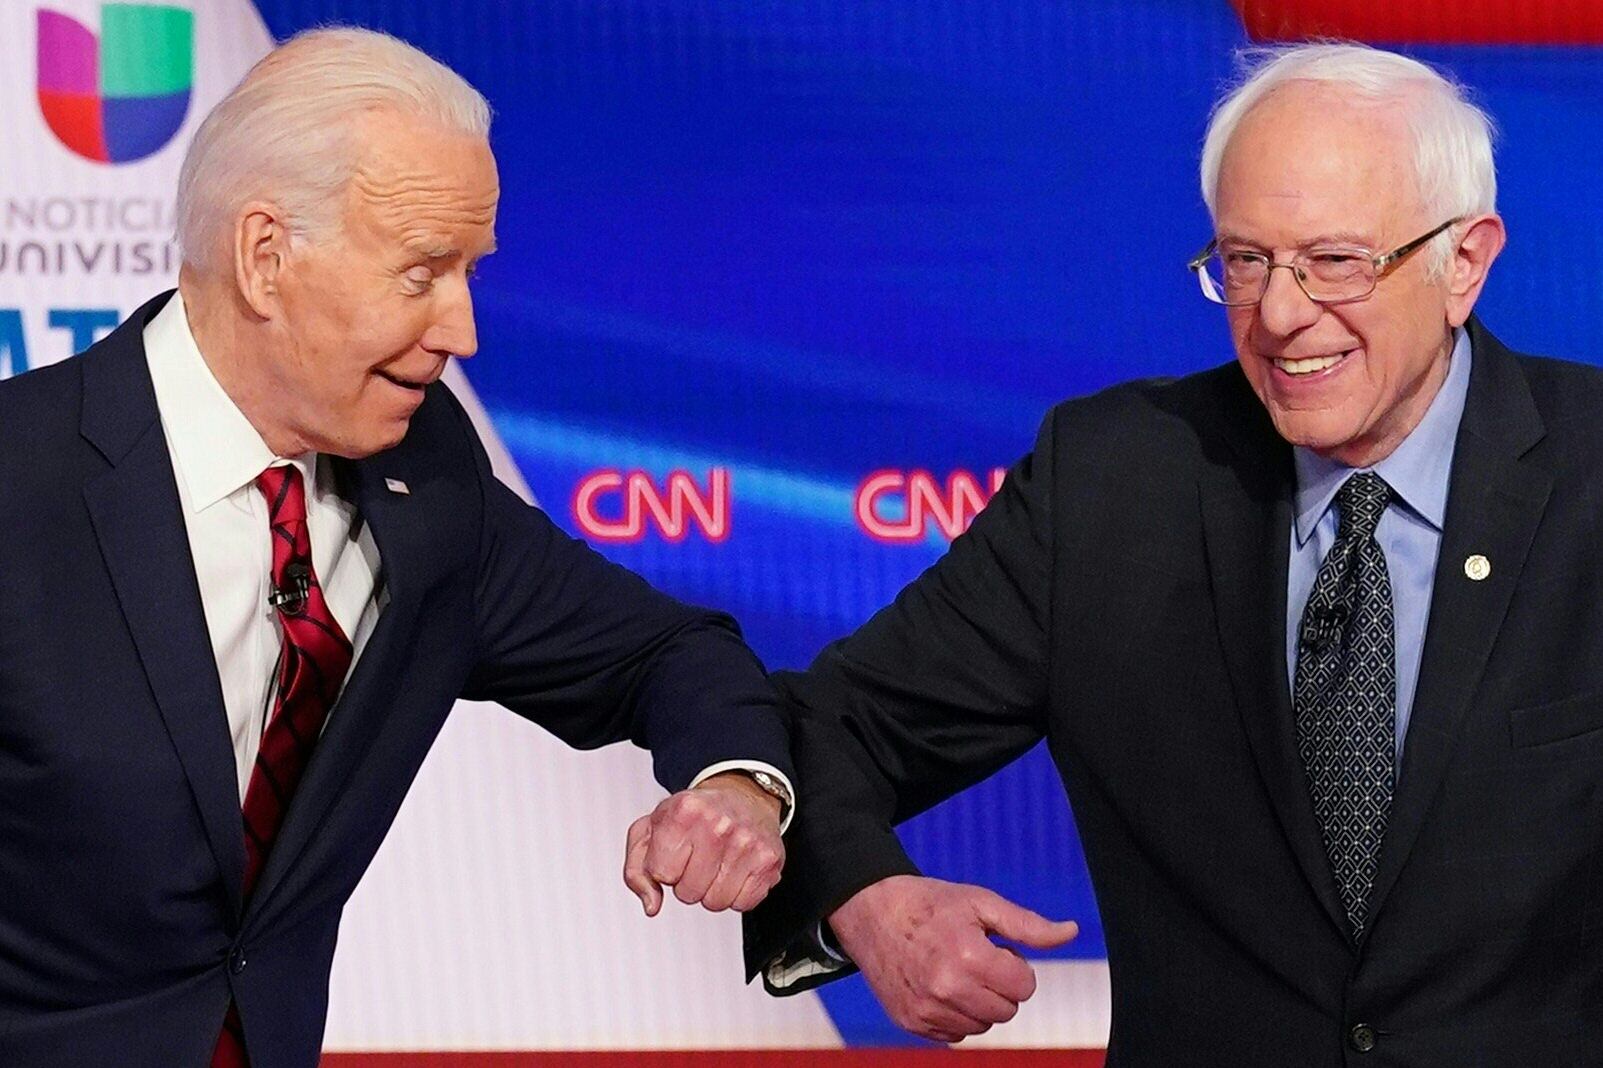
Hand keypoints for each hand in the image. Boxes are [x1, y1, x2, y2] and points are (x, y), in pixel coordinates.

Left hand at [622, 772, 784, 915]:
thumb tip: (651, 905)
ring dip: (712, 890)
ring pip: (716, 903)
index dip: (665, 868)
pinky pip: (743, 904)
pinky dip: (737, 894)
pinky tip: (736, 869)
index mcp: (684, 811)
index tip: (676, 851)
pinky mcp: (769, 861)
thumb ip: (636, 871)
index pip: (661, 874)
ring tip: (717, 863)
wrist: (742, 794)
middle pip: (688, 893)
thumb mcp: (651, 829)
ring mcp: (747, 843)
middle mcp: (718, 825)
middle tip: (698, 857)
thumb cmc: (694, 815)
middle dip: (688, 882)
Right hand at [829, 875, 1077, 1043]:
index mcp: (968, 956)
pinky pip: (956, 1033)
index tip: (994, 948)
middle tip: (974, 957)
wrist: (872, 911)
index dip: (1015, 965)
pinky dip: (955, 1013)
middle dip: (999, 985)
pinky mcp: (911, 1022)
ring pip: (983, 1025)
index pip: (1025, 986)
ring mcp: (926, 1009)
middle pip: (1007, 1010)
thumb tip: (1070, 931)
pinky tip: (939, 985)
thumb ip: (1028, 925)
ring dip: (978, 1001)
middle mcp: (946, 989)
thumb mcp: (981, 902)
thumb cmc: (931, 904)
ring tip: (955, 969)